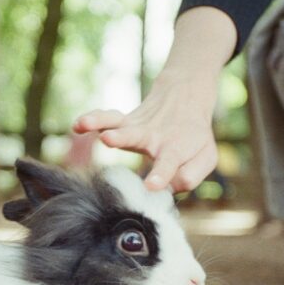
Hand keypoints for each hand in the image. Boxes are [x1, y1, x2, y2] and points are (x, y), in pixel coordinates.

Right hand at [73, 7, 235, 192]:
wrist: (185, 97)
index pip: (168, 163)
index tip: (150, 185)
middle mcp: (153, 136)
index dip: (160, 174)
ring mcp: (137, 127)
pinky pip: (107, 117)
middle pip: (137, 137)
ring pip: (117, 123)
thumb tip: (169, 187)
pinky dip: (93, 118)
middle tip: (107, 140)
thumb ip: (192, 175)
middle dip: (121, 138)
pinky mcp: (125, 122)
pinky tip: (77, 124)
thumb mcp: (206, 157)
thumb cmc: (194, 136)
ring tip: (83, 123)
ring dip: (100, 122)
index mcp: (176, 148)